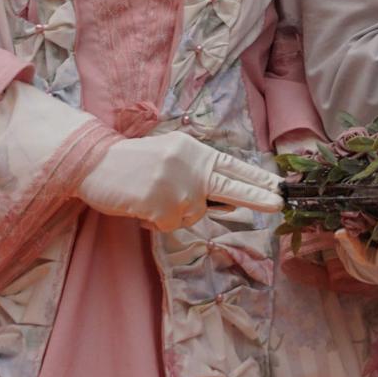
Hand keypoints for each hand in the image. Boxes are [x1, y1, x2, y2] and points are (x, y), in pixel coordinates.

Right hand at [78, 132, 281, 232]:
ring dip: (176, 214)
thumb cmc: (135, 163)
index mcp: (196, 152)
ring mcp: (177, 185)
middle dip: (257, 196)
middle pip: (231, 186)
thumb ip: (199, 175)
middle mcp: (191, 166)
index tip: (281, 186)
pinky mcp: (161, 204)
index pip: (234, 166)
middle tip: (280, 203)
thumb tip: (228, 201)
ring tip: (153, 197)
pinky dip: (157, 222)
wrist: (96, 163)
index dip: (258, 178)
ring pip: (194, 214)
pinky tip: (142, 205)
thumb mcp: (173, 158)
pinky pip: (170, 225)